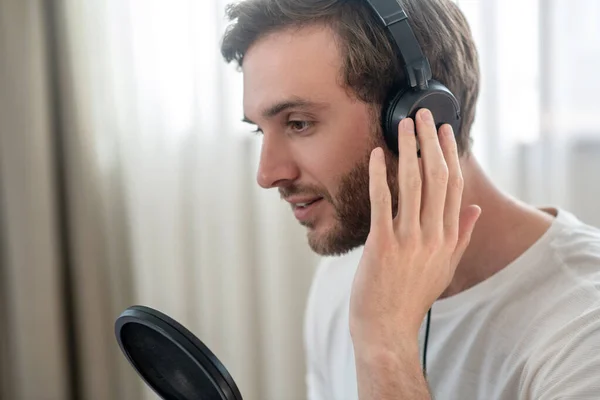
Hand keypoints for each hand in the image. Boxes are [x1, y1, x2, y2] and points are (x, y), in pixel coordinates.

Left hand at [349, 108, 480, 349]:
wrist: (387, 328)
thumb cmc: (412, 296)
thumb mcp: (445, 267)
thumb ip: (462, 236)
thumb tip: (476, 209)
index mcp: (448, 238)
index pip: (454, 186)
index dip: (450, 154)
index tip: (444, 131)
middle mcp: (433, 235)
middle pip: (437, 177)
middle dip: (430, 141)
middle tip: (422, 115)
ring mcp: (408, 239)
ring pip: (413, 183)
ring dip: (408, 149)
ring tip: (402, 125)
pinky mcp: (382, 243)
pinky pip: (382, 201)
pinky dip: (381, 175)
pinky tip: (377, 155)